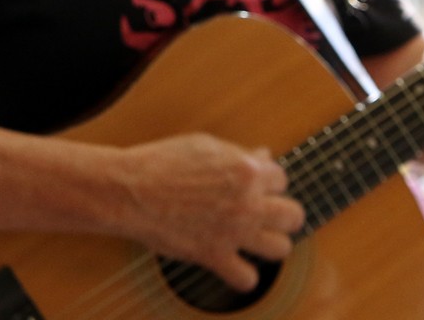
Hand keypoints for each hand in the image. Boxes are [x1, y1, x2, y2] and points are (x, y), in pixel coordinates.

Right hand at [116, 132, 304, 292]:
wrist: (130, 190)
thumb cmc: (162, 161)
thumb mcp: (204, 145)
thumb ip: (238, 154)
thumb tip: (264, 156)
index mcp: (247, 170)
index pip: (282, 179)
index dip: (268, 182)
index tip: (255, 186)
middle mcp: (247, 202)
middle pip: (293, 215)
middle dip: (282, 213)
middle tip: (266, 214)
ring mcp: (234, 232)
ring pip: (281, 248)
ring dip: (270, 243)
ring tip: (255, 238)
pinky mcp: (214, 255)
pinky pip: (247, 279)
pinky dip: (242, 274)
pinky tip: (233, 262)